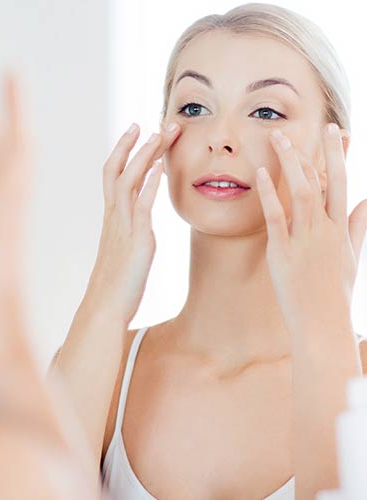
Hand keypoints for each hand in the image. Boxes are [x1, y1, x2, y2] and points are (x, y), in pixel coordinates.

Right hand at [81, 122, 180, 324]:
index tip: (136, 133)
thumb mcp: (122, 257)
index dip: (123, 152)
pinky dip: (151, 183)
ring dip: (145, 155)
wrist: (104, 309)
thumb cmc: (114, 288)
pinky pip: (142, 205)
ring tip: (162, 133)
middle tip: (153, 122)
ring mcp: (123, 227)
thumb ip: (130, 240)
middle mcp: (114, 218)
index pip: (113, 177)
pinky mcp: (136, 240)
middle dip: (135, 145)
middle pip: (118, 170)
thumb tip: (137, 236)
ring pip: (129, 180)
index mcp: (111, 221)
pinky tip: (162, 167)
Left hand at [255, 123, 366, 333]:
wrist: (321, 321)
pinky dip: (270, 193)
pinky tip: (262, 173)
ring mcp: (304, 239)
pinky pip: (276, 216)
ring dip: (290, 163)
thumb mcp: (352, 257)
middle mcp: (325, 229)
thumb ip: (359, 227)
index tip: (333, 132)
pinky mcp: (282, 251)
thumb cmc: (335, 292)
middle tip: (305, 125)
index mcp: (340, 229)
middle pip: (323, 181)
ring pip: (301, 192)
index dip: (336, 156)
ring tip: (278, 138)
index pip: (341, 183)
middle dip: (316, 151)